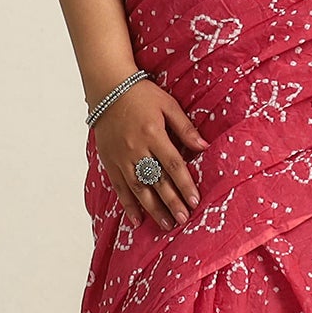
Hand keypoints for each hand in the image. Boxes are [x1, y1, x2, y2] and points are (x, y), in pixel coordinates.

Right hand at [89, 75, 209, 228]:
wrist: (107, 88)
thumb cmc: (141, 94)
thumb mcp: (168, 105)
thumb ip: (185, 127)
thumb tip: (204, 146)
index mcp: (153, 133)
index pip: (172, 164)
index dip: (184, 184)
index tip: (194, 201)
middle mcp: (136, 149)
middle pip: (156, 181)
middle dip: (171, 202)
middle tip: (183, 219)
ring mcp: (121, 157)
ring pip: (138, 188)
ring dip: (152, 209)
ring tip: (166, 224)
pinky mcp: (109, 161)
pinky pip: (119, 187)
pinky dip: (128, 205)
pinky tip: (137, 219)